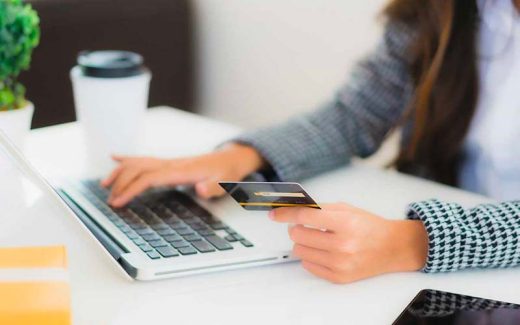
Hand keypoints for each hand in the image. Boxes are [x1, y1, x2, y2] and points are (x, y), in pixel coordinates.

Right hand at [102, 144, 263, 206]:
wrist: (230, 160)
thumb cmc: (227, 173)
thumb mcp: (226, 183)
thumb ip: (213, 187)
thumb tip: (199, 188)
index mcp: (181, 171)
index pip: (150, 178)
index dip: (132, 189)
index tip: (118, 201)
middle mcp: (171, 164)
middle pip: (139, 170)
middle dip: (121, 184)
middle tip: (110, 201)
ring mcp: (169, 162)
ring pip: (138, 163)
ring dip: (120, 172)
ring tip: (104, 185)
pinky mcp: (168, 163)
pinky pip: (145, 159)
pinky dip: (128, 158)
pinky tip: (115, 158)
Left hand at [269, 203, 427, 283]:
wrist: (392, 248)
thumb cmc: (369, 226)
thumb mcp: (346, 209)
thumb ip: (319, 209)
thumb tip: (292, 209)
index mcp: (345, 223)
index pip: (305, 216)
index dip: (286, 213)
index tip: (275, 213)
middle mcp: (343, 244)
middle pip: (298, 235)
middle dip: (295, 228)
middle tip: (301, 225)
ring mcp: (340, 263)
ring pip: (300, 251)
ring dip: (302, 243)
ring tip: (315, 238)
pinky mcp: (339, 277)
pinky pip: (308, 265)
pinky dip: (310, 256)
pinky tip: (321, 250)